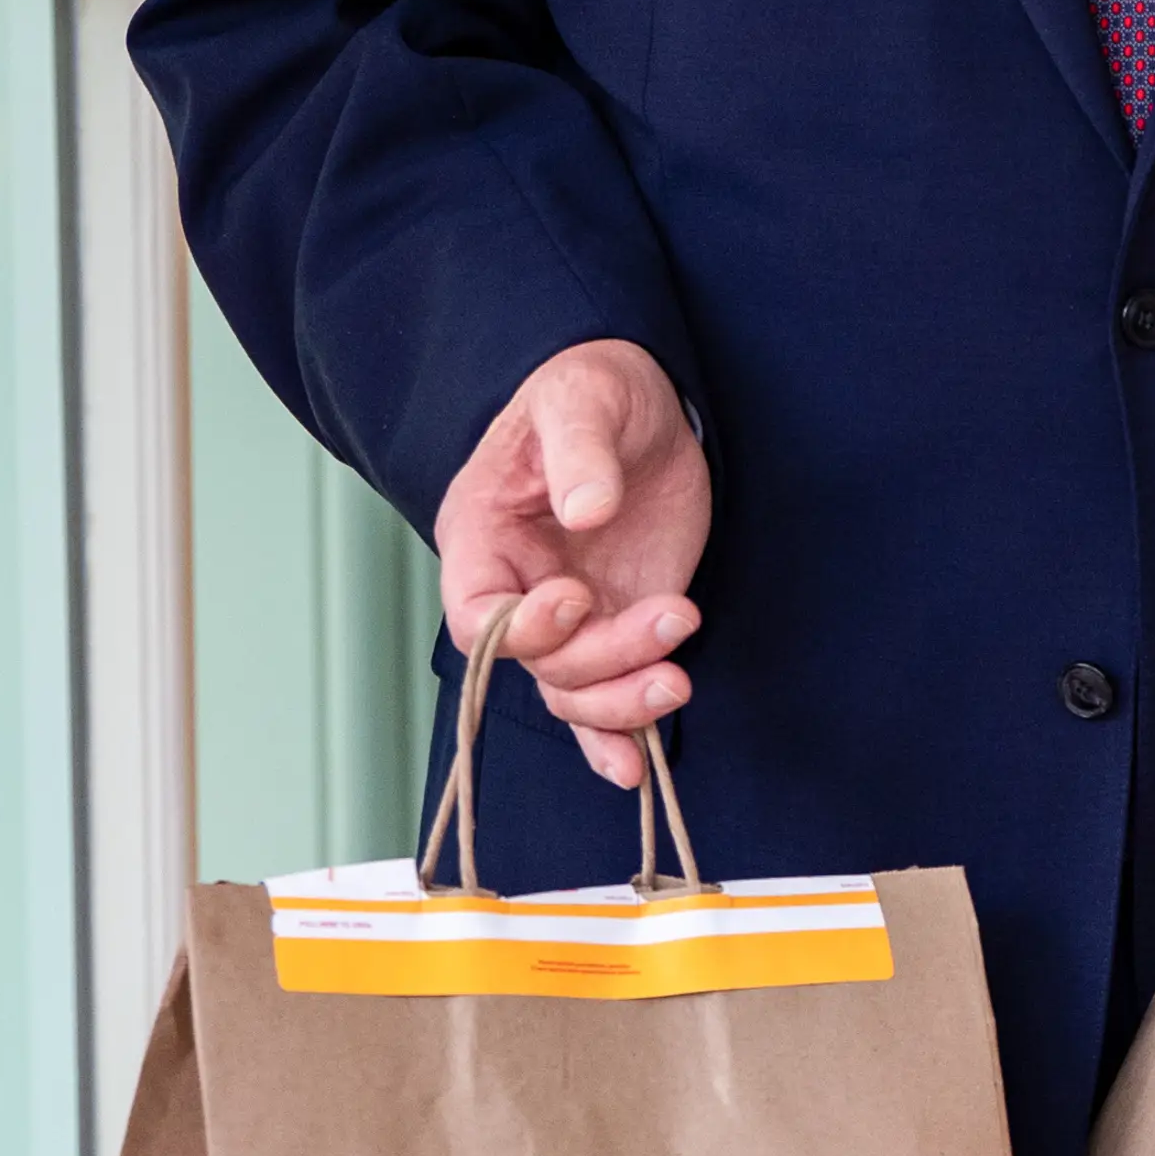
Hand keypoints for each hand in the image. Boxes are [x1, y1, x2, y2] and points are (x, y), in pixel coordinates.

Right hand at [433, 340, 713, 787]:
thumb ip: (579, 450)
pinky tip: (637, 766)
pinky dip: (619, 734)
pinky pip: (604, 699)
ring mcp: (570, 616)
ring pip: (573, 693)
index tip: (577, 597)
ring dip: (624, 701)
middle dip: (602, 659)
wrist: (640, 406)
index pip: (476, 614)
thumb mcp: (581, 398)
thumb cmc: (590, 390)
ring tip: (679, 677)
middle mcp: (517, 589)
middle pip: (537, 664)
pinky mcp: (617, 628)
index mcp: (483, 537)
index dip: (520, 626)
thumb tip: (586, 506)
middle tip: (670, 619)